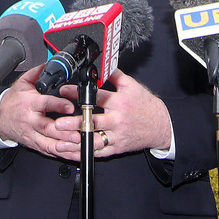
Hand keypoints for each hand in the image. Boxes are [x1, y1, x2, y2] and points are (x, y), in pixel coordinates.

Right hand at [0, 65, 79, 157]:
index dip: (58, 105)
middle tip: (79, 132)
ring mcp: (33, 135)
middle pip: (48, 128)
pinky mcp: (35, 145)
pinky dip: (63, 154)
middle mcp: (31, 121)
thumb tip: (50, 62)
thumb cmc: (13, 101)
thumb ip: (38, 73)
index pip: (44, 104)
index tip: (70, 106)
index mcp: (30, 103)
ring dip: (65, 145)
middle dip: (64, 131)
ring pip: (50, 143)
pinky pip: (49, 152)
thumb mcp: (23, 83)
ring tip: (80, 144)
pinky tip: (74, 153)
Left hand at [52, 68, 173, 157]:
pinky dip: (85, 153)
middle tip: (58, 123)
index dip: (78, 93)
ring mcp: (117, 136)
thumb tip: (102, 64)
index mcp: (120, 102)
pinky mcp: (117, 148)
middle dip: (74, 123)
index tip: (63, 91)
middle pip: (93, 122)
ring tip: (60, 141)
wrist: (160, 125)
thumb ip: (115, 76)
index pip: (96, 97)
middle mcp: (117, 120)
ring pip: (94, 140)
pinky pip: (99, 152)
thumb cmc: (145, 105)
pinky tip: (72, 152)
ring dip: (76, 141)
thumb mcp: (132, 86)